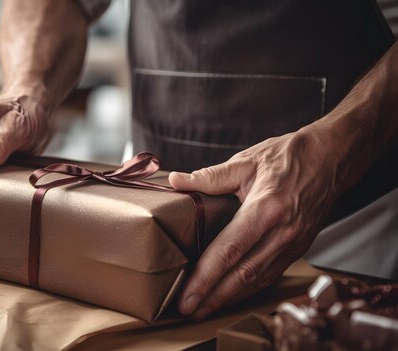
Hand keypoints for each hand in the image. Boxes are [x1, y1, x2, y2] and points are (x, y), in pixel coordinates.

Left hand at [169, 129, 338, 319]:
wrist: (331, 158)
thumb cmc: (288, 156)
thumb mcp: (247, 160)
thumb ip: (210, 176)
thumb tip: (176, 181)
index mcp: (267, 208)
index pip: (230, 250)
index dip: (206, 276)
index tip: (186, 294)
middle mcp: (283, 232)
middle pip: (243, 274)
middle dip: (213, 297)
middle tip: (187, 310)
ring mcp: (294, 243)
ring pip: (258, 280)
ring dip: (229, 298)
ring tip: (202, 309)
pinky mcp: (298, 248)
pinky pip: (270, 275)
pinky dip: (248, 289)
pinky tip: (229, 296)